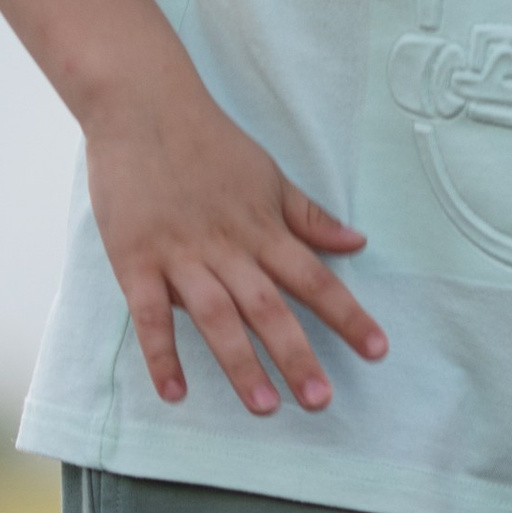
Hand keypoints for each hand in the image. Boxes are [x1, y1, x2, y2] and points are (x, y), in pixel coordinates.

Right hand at [87, 73, 384, 415]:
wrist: (142, 106)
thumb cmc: (208, 142)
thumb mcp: (269, 175)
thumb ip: (309, 217)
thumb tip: (357, 244)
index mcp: (262, 228)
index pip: (314, 278)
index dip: (347, 315)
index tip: (377, 350)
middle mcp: (227, 246)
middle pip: (269, 307)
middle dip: (297, 354)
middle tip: (321, 400)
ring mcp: (180, 255)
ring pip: (216, 317)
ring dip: (240, 363)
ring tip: (265, 406)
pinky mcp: (135, 260)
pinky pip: (149, 315)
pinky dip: (161, 355)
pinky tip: (175, 393)